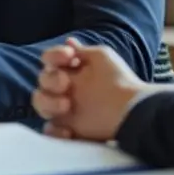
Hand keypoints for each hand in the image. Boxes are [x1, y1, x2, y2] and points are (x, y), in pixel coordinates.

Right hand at [31, 37, 145, 141]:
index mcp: (72, 70)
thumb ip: (83, 51)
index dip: (54, 55)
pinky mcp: (69, 131)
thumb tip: (69, 43)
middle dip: (51, 79)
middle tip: (66, 83)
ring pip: (40, 103)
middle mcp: (66, 88)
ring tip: (67, 105)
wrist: (133, 111)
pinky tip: (69, 130)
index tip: (69, 57)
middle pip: (43, 80)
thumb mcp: (102, 57)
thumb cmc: (119, 80)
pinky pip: (50, 131)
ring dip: (48, 102)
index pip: (50, 60)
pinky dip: (55, 131)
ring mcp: (66, 110)